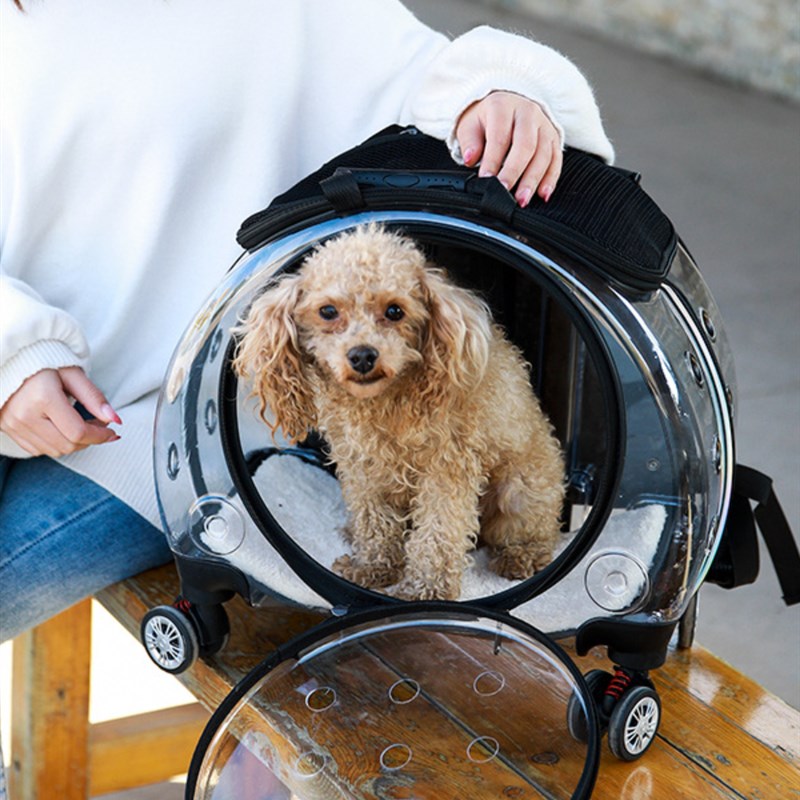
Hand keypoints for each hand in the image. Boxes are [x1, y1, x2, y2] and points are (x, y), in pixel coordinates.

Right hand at [0, 367, 120, 456]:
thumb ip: (94, 398)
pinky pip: (39, 449)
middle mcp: (25, 415)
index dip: (100, 436)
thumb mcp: (73, 374)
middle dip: (90, 440)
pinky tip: (63, 428)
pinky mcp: (8, 429)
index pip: (78, 432)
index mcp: (43, 398)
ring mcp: (14, 425)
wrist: (12, 361)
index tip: (113, 431)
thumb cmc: (46, 363)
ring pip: (54, 451)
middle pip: (67, 445)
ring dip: (74, 443)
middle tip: (99, 425)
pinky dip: (56, 444)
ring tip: (83, 425)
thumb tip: (115, 420)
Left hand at [455, 90, 562, 206]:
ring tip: (522, 199)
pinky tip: (543, 194)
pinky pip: (556, 159)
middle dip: (515, 172)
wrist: (507, 104)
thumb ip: (469, 142)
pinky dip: (550, 178)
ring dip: (533, 180)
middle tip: (505, 192)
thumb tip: (470, 158)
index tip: (486, 179)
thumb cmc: (486, 119)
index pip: (500, 136)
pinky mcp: (553, 137)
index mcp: (503, 106)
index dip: (493, 160)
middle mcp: (527, 112)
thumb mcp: (470, 125)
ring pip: (543, 154)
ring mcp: (543, 125)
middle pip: (525, 145)